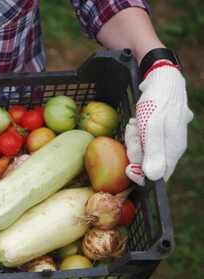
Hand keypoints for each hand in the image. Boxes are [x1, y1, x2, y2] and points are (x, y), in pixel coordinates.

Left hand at [125, 62, 192, 184]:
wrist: (160, 78)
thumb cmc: (157, 102)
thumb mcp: (152, 127)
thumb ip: (153, 152)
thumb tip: (153, 177)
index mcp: (173, 151)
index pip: (157, 177)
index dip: (140, 175)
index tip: (128, 167)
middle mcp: (170, 148)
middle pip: (147, 163)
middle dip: (135, 150)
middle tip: (134, 131)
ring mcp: (164, 139)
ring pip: (143, 150)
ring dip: (134, 138)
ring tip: (135, 123)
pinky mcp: (156, 131)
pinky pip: (142, 139)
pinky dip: (136, 131)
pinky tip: (135, 121)